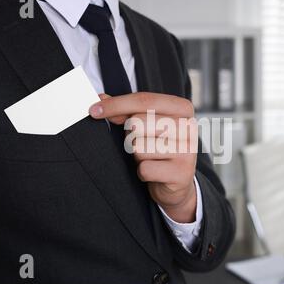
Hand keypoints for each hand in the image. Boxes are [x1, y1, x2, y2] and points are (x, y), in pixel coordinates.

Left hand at [89, 92, 197, 222]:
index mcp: (183, 108)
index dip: (116, 104)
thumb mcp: (146, 125)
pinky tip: (155, 172)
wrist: (178, 183)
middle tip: (141, 144)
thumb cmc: (159, 148)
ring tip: (150, 159)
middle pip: (138, 122)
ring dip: (137, 156)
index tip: (94, 109)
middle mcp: (190, 126)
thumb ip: (125, 111)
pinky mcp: (182, 173)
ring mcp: (188, 150)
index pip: (144, 100)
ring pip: (139, 147)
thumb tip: (100, 100)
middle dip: (130, 136)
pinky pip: (145, 168)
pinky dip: (143, 172)